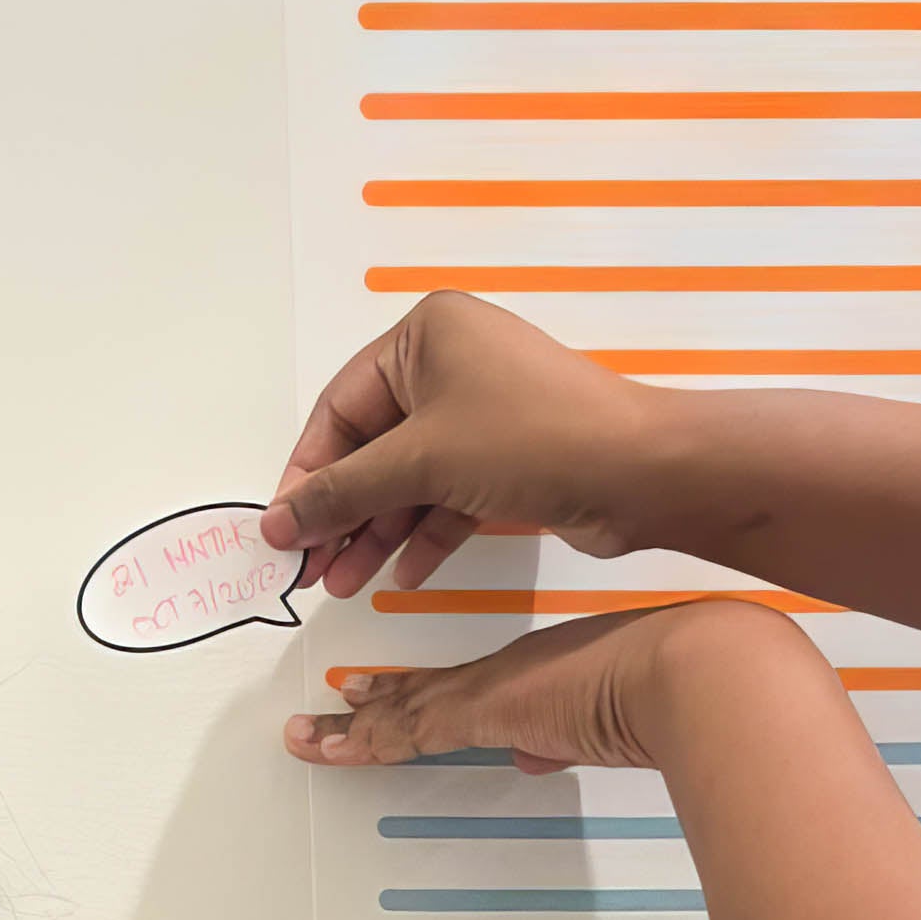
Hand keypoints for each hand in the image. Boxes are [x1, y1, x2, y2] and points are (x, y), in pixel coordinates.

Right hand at [262, 293, 674, 599]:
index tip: (283, 529)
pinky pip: (450, 497)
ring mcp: (484, 415)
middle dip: (342, 512)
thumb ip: (344, 492)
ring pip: (411, 479)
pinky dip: (425, 534)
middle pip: (374, 447)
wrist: (639, 472)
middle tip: (310, 569)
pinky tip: (401, 575)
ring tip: (345, 584)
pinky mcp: (510, 460)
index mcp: (425, 335)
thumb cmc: (533, 438)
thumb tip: (280, 521)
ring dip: (378, 532)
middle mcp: (452, 366)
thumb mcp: (421, 461)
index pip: (340, 408)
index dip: (308, 473)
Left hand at [282, 601, 817, 771]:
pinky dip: (359, 743)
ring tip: (306, 736)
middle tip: (327, 714)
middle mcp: (505, 675)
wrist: (688, 671)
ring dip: (350, 731)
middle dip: (372, 711)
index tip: (379, 696)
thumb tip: (538, 755)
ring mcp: (491, 690)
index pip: (463, 690)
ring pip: (401, 714)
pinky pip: (404, 733)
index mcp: (537, 674)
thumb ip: (566, 741)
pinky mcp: (483, 711)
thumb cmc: (673, 687)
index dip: (417, 698)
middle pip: (422, 697)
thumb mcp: (608, 724)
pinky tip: (323, 748)